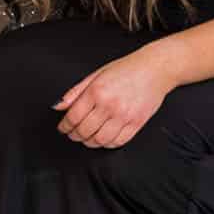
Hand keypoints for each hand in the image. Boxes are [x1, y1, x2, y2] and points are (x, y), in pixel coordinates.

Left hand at [54, 50, 172, 148]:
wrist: (155, 70)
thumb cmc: (126, 69)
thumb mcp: (96, 75)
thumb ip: (75, 92)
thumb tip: (59, 105)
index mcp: (96, 92)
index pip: (73, 117)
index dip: (64, 126)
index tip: (63, 128)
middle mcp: (109, 105)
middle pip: (84, 131)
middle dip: (74, 135)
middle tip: (72, 134)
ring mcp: (124, 116)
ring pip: (100, 140)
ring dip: (89, 142)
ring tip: (86, 138)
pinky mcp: (137, 124)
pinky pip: (118, 142)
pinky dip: (107, 144)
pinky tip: (103, 139)